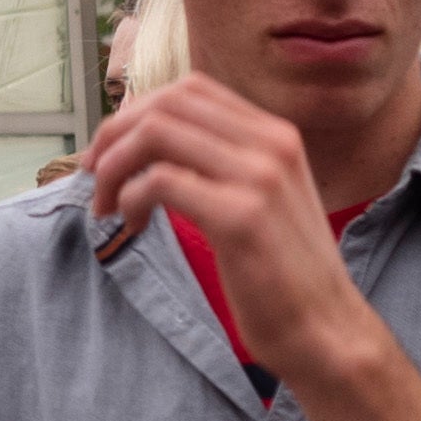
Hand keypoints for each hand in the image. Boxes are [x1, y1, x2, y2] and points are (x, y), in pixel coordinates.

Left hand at [78, 73, 384, 390]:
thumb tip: (146, 139)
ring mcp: (260, 178)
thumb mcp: (262, 198)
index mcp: (276, 136)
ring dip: (114, 166)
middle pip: (167, 103)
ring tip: (107, 204)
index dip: (138, 111)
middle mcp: (272, 145)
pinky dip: (129, 199)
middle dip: (115, 133)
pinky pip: (159, 181)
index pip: (190, 89)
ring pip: (156, 133)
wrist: (325, 331)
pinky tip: (131, 226)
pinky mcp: (242, 218)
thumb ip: (222, 161)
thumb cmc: (282, 273)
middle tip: (94, 174)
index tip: (112, 148)